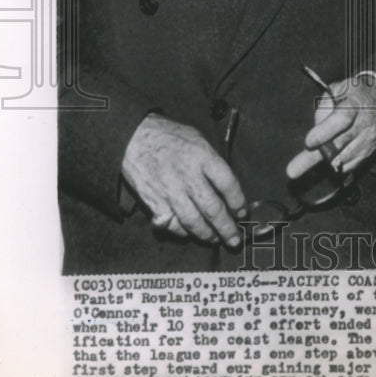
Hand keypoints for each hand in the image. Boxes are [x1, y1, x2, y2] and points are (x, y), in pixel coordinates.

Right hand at [121, 113, 246, 245]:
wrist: (133, 138)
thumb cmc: (169, 136)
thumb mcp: (197, 138)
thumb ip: (212, 161)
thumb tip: (226, 185)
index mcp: (203, 156)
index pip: (228, 184)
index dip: (238, 202)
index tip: (242, 212)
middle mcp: (188, 176)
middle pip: (213, 209)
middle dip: (227, 228)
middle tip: (234, 239)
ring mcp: (170, 191)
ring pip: (194, 222)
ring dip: (207, 235)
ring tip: (215, 239)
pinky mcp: (154, 203)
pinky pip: (172, 224)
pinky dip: (182, 232)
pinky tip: (189, 231)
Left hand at [286, 74, 375, 178]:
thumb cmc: (359, 95)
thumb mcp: (342, 87)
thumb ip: (325, 102)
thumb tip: (317, 124)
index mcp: (355, 104)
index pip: (341, 119)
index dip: (324, 132)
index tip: (308, 142)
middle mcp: (364, 124)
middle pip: (339, 145)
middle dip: (314, 158)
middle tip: (293, 170)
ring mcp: (368, 141)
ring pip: (342, 159)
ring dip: (323, 161)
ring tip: (305, 161)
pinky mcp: (369, 154)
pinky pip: (348, 166)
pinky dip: (335, 165)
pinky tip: (330, 155)